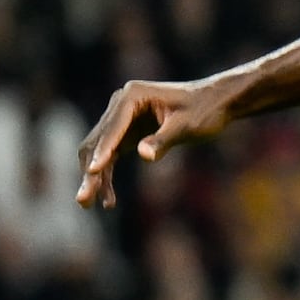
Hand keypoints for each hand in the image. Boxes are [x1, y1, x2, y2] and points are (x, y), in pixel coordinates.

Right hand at [75, 78, 237, 207]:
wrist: (216, 102)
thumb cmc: (205, 110)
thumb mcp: (187, 126)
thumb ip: (164, 140)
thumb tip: (144, 156)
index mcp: (133, 95)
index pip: (112, 127)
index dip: (102, 151)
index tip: (93, 172)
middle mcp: (121, 103)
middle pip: (98, 140)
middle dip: (90, 171)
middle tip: (83, 199)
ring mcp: (121, 118)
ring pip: (99, 151)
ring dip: (94, 177)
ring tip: (86, 204)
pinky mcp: (127, 132)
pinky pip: (111, 156)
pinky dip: (107, 175)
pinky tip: (108, 200)